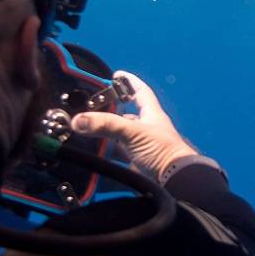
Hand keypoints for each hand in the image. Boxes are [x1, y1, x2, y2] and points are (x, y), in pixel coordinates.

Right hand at [71, 71, 197, 180]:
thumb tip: (80, 120)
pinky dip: (107, 155)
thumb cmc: (164, 151)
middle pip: (126, 115)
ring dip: (105, 135)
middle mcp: (147, 128)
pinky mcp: (137, 163)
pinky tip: (96, 155)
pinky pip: (119, 156)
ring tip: (88, 131)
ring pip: (120, 136)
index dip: (129, 81)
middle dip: (109, 112)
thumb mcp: (132, 132)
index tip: (117, 74)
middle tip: (92, 108)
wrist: (175, 181)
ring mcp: (142, 146)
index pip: (141, 91)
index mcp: (151, 114)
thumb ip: (106, 124)